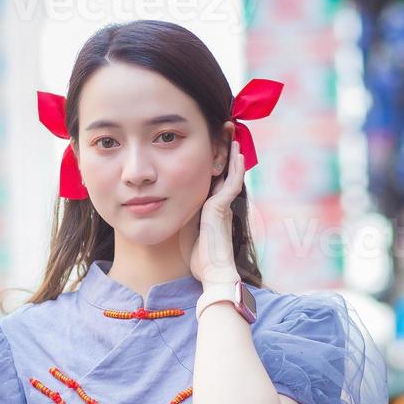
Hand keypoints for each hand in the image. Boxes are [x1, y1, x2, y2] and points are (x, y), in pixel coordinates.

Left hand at [189, 135, 245, 285]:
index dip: (215, 162)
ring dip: (232, 153)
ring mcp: (224, 204)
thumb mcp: (188, 231)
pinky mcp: (223, 207)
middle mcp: (220, 203)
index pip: (214, 179)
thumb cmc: (199, 257)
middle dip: (224, 151)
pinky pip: (233, 183)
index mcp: (211, 208)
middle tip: (225, 132)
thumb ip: (184, 218)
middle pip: (224, 171)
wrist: (213, 271)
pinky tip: (237, 154)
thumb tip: (166, 208)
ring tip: (232, 134)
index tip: (212, 146)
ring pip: (231, 173)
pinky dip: (236, 168)